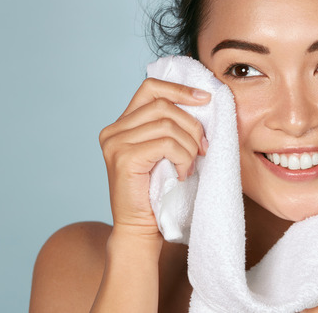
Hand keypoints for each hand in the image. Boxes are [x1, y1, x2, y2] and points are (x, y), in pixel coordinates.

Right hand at [98, 77, 209, 240]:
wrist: (140, 230)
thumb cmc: (157, 192)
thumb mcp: (164, 152)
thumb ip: (170, 127)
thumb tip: (202, 101)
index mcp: (121, 125)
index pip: (150, 88)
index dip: (179, 89)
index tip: (204, 98)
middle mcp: (113, 130)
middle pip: (163, 105)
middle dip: (192, 124)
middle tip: (204, 148)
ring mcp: (115, 143)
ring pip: (168, 124)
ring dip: (189, 145)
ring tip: (190, 166)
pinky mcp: (124, 158)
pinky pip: (167, 144)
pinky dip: (183, 158)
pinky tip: (182, 174)